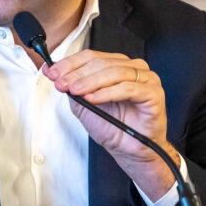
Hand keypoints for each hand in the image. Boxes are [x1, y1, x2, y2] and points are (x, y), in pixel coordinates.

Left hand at [42, 51, 175, 201]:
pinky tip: (93, 98)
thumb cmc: (112, 127)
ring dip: (90, 81)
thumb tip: (53, 71)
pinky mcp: (153, 93)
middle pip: (101, 62)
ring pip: (114, 72)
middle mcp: (132, 68)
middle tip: (61, 84)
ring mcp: (146, 79)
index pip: (90, 56)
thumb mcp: (83, 104)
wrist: (129, 150)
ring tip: (75, 91)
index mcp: (116, 65)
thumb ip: (71, 86)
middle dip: (77, 73)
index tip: (52, 73)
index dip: (69, 64)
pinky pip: (128, 88)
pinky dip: (107, 92)